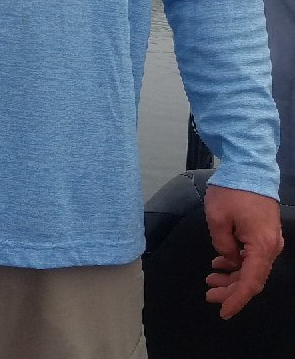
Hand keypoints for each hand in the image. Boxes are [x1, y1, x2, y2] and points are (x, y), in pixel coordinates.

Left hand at [204, 185, 283, 318]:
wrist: (249, 168)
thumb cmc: (232, 191)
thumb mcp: (217, 219)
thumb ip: (223, 245)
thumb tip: (229, 260)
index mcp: (261, 247)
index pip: (250, 282)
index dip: (236, 299)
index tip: (223, 311)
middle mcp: (270, 247)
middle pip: (251, 278)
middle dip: (230, 290)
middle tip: (209, 294)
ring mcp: (268, 240)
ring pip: (250, 268)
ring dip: (231, 276)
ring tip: (210, 279)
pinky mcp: (263, 233)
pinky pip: (251, 256)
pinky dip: (236, 262)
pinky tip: (220, 263)